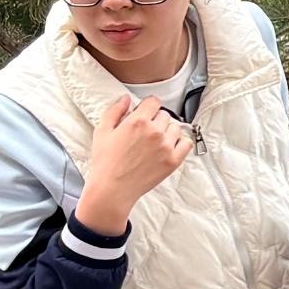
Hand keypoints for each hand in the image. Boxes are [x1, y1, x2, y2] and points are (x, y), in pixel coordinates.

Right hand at [77, 93, 195, 232]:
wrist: (112, 190)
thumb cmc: (105, 163)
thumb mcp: (102, 131)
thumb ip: (115, 111)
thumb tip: (126, 99)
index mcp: (138, 121)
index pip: (154, 102)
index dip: (148, 106)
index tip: (145, 113)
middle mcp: (155, 131)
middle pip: (164, 115)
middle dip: (155, 120)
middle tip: (145, 132)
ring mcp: (166, 146)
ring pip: (175, 127)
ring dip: (167, 131)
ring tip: (155, 141)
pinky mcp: (173, 161)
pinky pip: (186, 143)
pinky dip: (179, 143)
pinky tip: (168, 147)